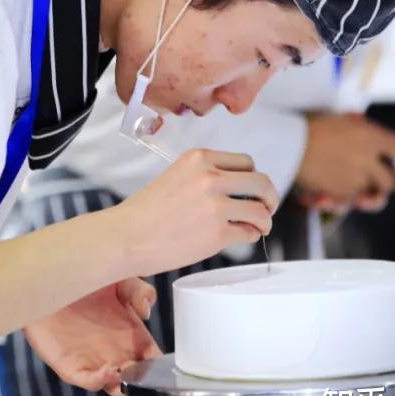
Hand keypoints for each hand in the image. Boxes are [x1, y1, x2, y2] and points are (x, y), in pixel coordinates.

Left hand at [24, 277, 161, 395]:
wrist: (44, 279)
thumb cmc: (83, 278)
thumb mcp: (118, 279)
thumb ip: (139, 291)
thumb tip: (147, 311)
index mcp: (130, 333)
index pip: (152, 357)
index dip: (161, 364)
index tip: (167, 363)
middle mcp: (114, 349)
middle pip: (137, 376)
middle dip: (144, 379)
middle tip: (145, 368)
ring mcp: (92, 359)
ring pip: (115, 385)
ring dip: (124, 384)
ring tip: (126, 369)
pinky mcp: (70, 365)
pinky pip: (88, 381)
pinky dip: (101, 381)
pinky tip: (110, 369)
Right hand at [113, 149, 278, 276]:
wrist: (125, 237)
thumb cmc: (145, 212)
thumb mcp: (176, 176)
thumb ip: (206, 177)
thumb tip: (238, 190)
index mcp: (199, 159)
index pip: (245, 162)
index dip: (252, 177)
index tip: (252, 189)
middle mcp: (210, 178)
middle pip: (261, 182)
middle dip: (269, 196)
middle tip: (267, 207)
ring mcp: (216, 206)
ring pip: (260, 210)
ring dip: (265, 219)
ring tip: (259, 226)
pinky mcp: (217, 233)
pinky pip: (248, 233)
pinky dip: (250, 236)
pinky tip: (243, 236)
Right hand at [296, 113, 394, 212]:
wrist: (289, 142)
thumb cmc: (312, 127)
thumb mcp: (342, 121)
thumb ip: (360, 129)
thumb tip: (368, 128)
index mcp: (371, 137)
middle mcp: (368, 160)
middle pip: (391, 180)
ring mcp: (355, 179)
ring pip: (374, 197)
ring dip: (371, 197)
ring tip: (363, 196)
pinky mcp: (340, 194)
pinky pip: (348, 204)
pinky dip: (340, 201)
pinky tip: (325, 196)